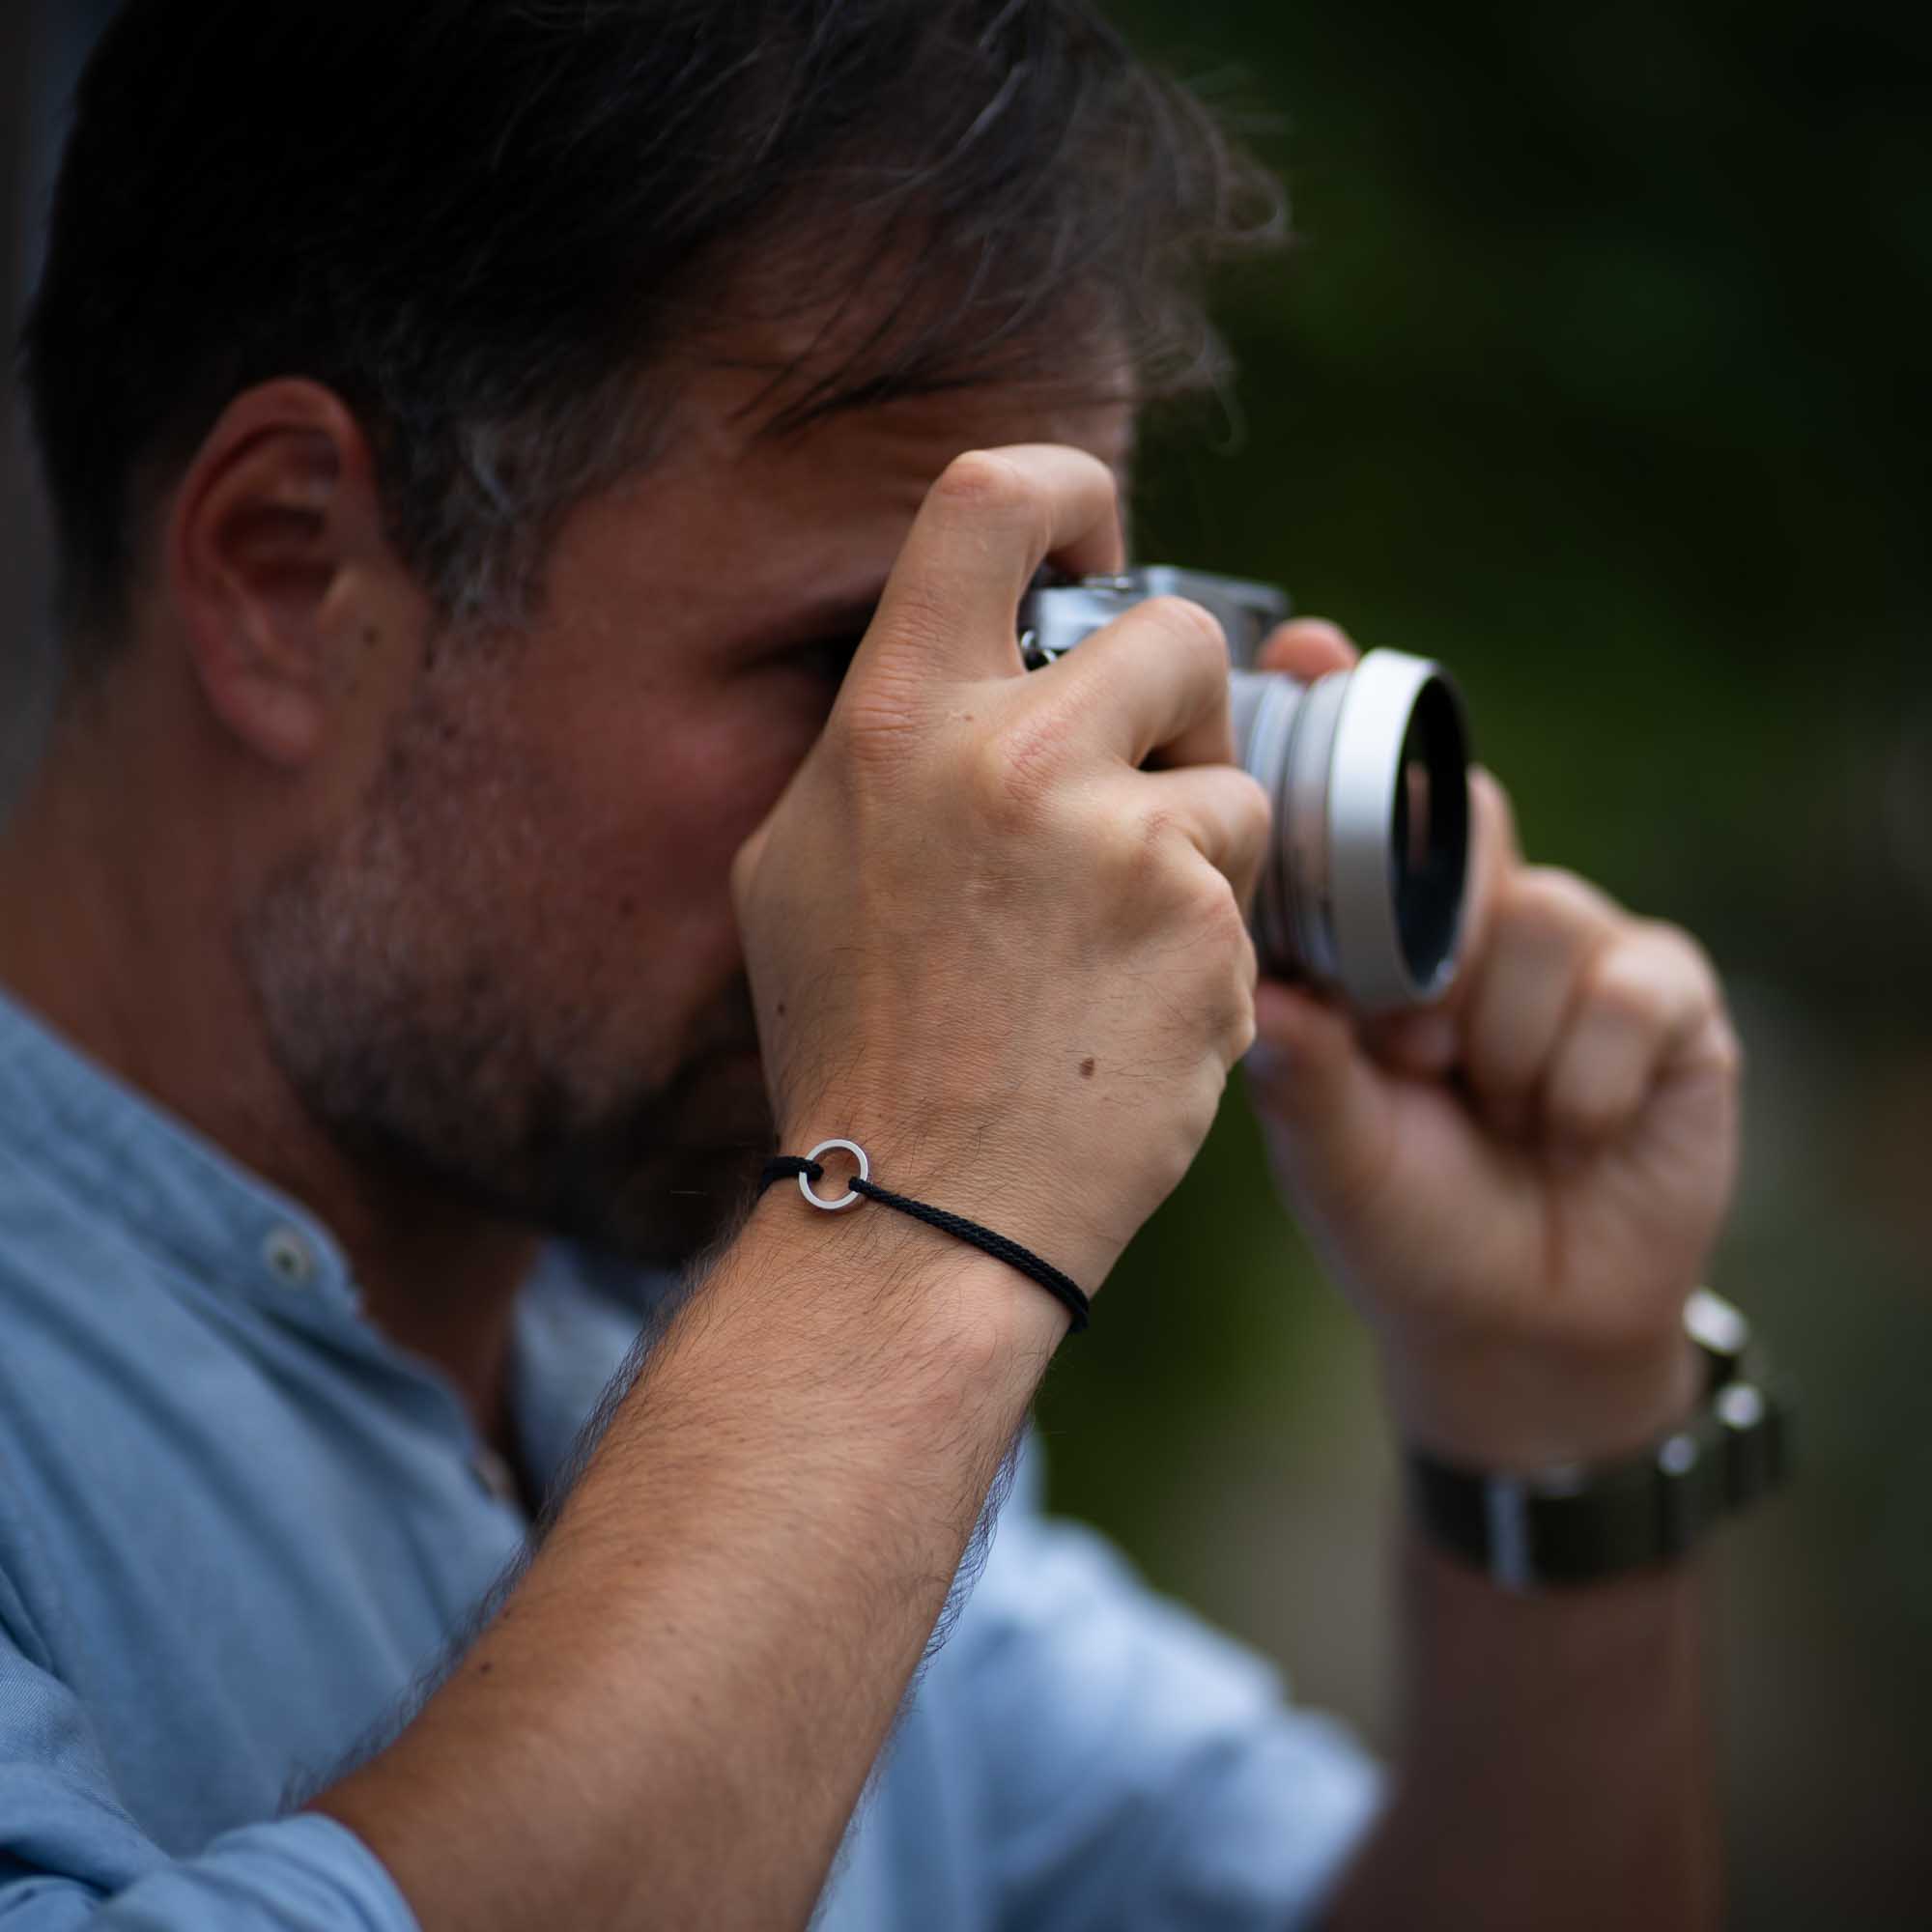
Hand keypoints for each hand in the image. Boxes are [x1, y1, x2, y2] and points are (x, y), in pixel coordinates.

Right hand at [732, 448, 1269, 1303]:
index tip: (1098, 546)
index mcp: (898, 720)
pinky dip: (1207, 948)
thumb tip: (985, 662)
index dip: (1069, 492)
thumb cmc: (851, 1037)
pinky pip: (1244, 899)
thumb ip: (894, 740)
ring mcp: (1123, 847)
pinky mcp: (1206, 936)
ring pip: (1230, 785)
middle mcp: (1013, 757)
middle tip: (1143, 785)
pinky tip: (1128, 1012)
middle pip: (1176, 635)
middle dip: (1180, 706)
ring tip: (1111, 945)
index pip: (992, 499)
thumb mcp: (802, 859)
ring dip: (1196, 849)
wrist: (915, 1210)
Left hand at [1243, 622, 1742, 1466]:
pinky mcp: (1669, 1003)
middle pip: (1465, 822)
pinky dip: (1582, 1076)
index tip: (1305, 651)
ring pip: (1538, 920)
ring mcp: (1577, 952)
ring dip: (1501, 1037)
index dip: (1343, 726)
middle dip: (1434, 928)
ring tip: (1481, 1105)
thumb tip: (1257, 971)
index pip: (1365, 806)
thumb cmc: (1399, 1218)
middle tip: (1407, 1038)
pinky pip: (1626, 988)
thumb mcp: (1325, 1143)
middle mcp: (1476, 922)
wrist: (1515, 1327)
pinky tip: (1567, 1129)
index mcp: (1380, 939)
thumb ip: (1297, 1059)